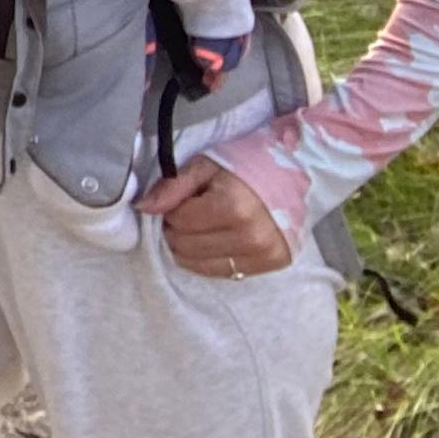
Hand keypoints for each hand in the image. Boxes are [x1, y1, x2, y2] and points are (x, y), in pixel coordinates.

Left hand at [137, 158, 294, 278]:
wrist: (294, 175)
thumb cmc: (244, 166)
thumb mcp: (205, 165)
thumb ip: (173, 186)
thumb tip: (144, 208)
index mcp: (233, 207)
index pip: (178, 221)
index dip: (172, 209)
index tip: (182, 200)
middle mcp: (250, 237)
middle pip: (185, 246)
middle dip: (178, 229)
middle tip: (190, 213)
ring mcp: (262, 255)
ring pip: (199, 264)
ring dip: (190, 247)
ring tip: (203, 226)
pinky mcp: (270, 265)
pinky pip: (222, 272)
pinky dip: (209, 258)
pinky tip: (217, 239)